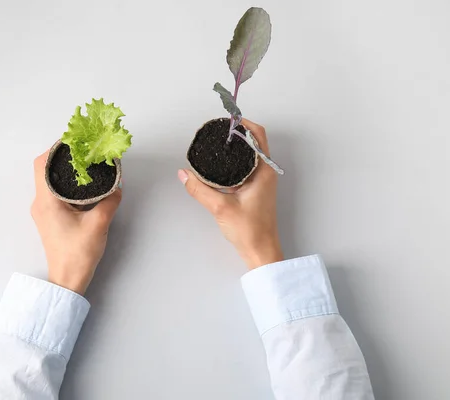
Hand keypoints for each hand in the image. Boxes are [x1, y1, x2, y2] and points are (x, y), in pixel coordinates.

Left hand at [31, 151, 121, 294]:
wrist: (67, 279)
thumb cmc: (78, 253)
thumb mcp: (99, 224)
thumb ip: (110, 200)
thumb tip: (117, 186)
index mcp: (47, 201)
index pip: (42, 164)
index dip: (56, 148)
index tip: (75, 141)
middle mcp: (40, 203)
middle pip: (44, 169)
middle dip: (63, 156)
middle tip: (84, 150)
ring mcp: (43, 211)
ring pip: (49, 180)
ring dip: (65, 170)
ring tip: (86, 164)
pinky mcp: (50, 218)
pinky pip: (55, 192)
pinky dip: (67, 183)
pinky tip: (84, 184)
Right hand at [179, 119, 282, 269]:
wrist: (260, 251)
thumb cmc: (249, 230)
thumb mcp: (220, 207)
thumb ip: (200, 189)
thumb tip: (183, 174)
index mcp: (264, 170)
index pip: (258, 135)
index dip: (243, 124)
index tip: (225, 121)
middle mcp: (266, 172)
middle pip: (254, 141)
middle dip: (237, 132)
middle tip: (217, 130)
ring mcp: (262, 181)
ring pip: (250, 154)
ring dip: (236, 146)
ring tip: (216, 143)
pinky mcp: (256, 189)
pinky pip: (246, 166)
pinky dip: (235, 160)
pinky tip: (219, 165)